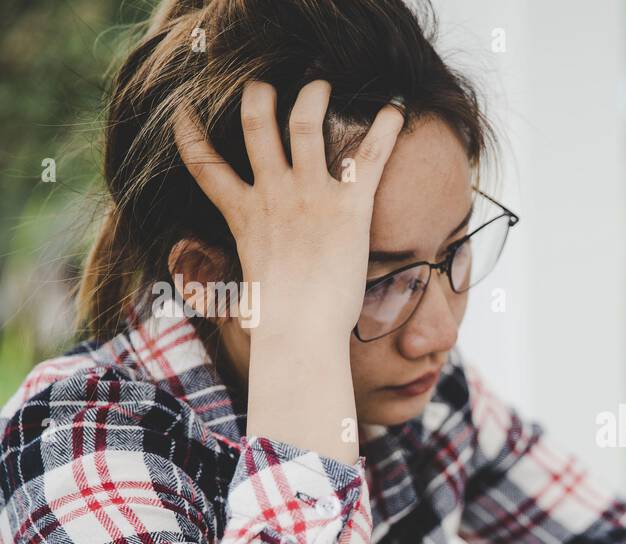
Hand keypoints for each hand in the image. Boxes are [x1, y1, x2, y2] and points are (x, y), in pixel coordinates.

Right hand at [172, 80, 404, 464]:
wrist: (299, 333)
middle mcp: (273, 195)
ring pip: (306, 124)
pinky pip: (368, 156)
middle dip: (258, 99)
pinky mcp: (349, 206)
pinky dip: (384, 131)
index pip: (205, 166)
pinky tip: (396, 112)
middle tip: (265, 86)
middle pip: (256, 127)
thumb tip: (241, 315)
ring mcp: (310, 195)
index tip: (184, 112)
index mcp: (245, 215)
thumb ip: (242, 285)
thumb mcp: (245, 294)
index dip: (190, 136)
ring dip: (313, 99)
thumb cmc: (274, 326)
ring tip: (321, 84)